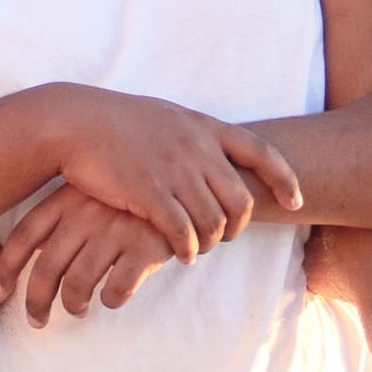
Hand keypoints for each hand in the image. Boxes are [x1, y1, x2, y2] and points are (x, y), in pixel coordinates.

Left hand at [0, 183, 185, 325]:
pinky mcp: (145, 248)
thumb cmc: (130, 195)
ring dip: (74, 304)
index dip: (6, 268)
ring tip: (78, 310)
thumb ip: (64, 219)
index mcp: (67, 199)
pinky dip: (111, 300)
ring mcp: (115, 231)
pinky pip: (118, 289)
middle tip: (36, 321)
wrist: (186, 180)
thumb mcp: (92, 192)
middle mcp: (86, 215)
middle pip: (47, 269)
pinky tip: (113, 297)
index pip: (24, 236)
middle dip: (36, 302)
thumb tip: (34, 259)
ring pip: (79, 283)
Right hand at [20, 88, 295, 275]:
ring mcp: (175, 171)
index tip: (296, 201)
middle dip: (238, 226)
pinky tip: (180, 255)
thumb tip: (210, 151)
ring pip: (213, 221)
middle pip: (240, 199)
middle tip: (225, 238)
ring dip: (211, 242)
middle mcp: (197, 149)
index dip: (284, 179)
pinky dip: (187, 248)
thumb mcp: (166, 116)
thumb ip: (193, 135)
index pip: (261, 152)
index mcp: (204, 127)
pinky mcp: (150, 193)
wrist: (75, 123)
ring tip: (198, 249)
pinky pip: (182, 232)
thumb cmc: (116, 122)